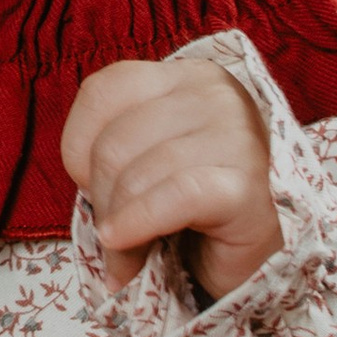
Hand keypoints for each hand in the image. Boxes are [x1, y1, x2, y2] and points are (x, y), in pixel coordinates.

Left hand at [61, 56, 283, 300]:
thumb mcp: (147, 160)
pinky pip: (173, 197)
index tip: (90, 186)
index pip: (103, 90)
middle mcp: (218, 93)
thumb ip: (113, 149)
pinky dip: (138, 226)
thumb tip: (83, 181)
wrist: (258, 261)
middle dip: (101, 200)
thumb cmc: (195, 211)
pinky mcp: (247, 184)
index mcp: (188, 76)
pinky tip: (127, 253)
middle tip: (113, 236)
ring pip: (138, 174)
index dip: (78, 145)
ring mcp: (238, 135)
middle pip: (114, 141)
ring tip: (128, 257)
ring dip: (119, 228)